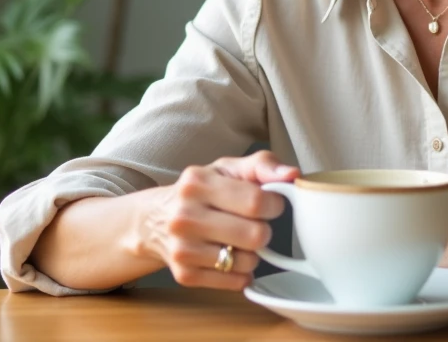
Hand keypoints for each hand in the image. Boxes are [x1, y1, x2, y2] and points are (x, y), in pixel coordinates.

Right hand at [139, 150, 298, 289]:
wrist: (154, 220)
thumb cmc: (201, 191)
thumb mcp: (227, 168)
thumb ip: (262, 165)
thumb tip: (292, 175)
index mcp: (197, 183)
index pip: (256, 201)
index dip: (274, 205)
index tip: (270, 204)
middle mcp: (184, 217)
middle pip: (255, 236)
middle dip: (264, 230)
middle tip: (253, 223)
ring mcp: (182, 249)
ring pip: (247, 262)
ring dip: (252, 254)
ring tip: (238, 240)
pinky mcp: (184, 276)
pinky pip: (235, 282)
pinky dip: (240, 272)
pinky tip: (229, 256)